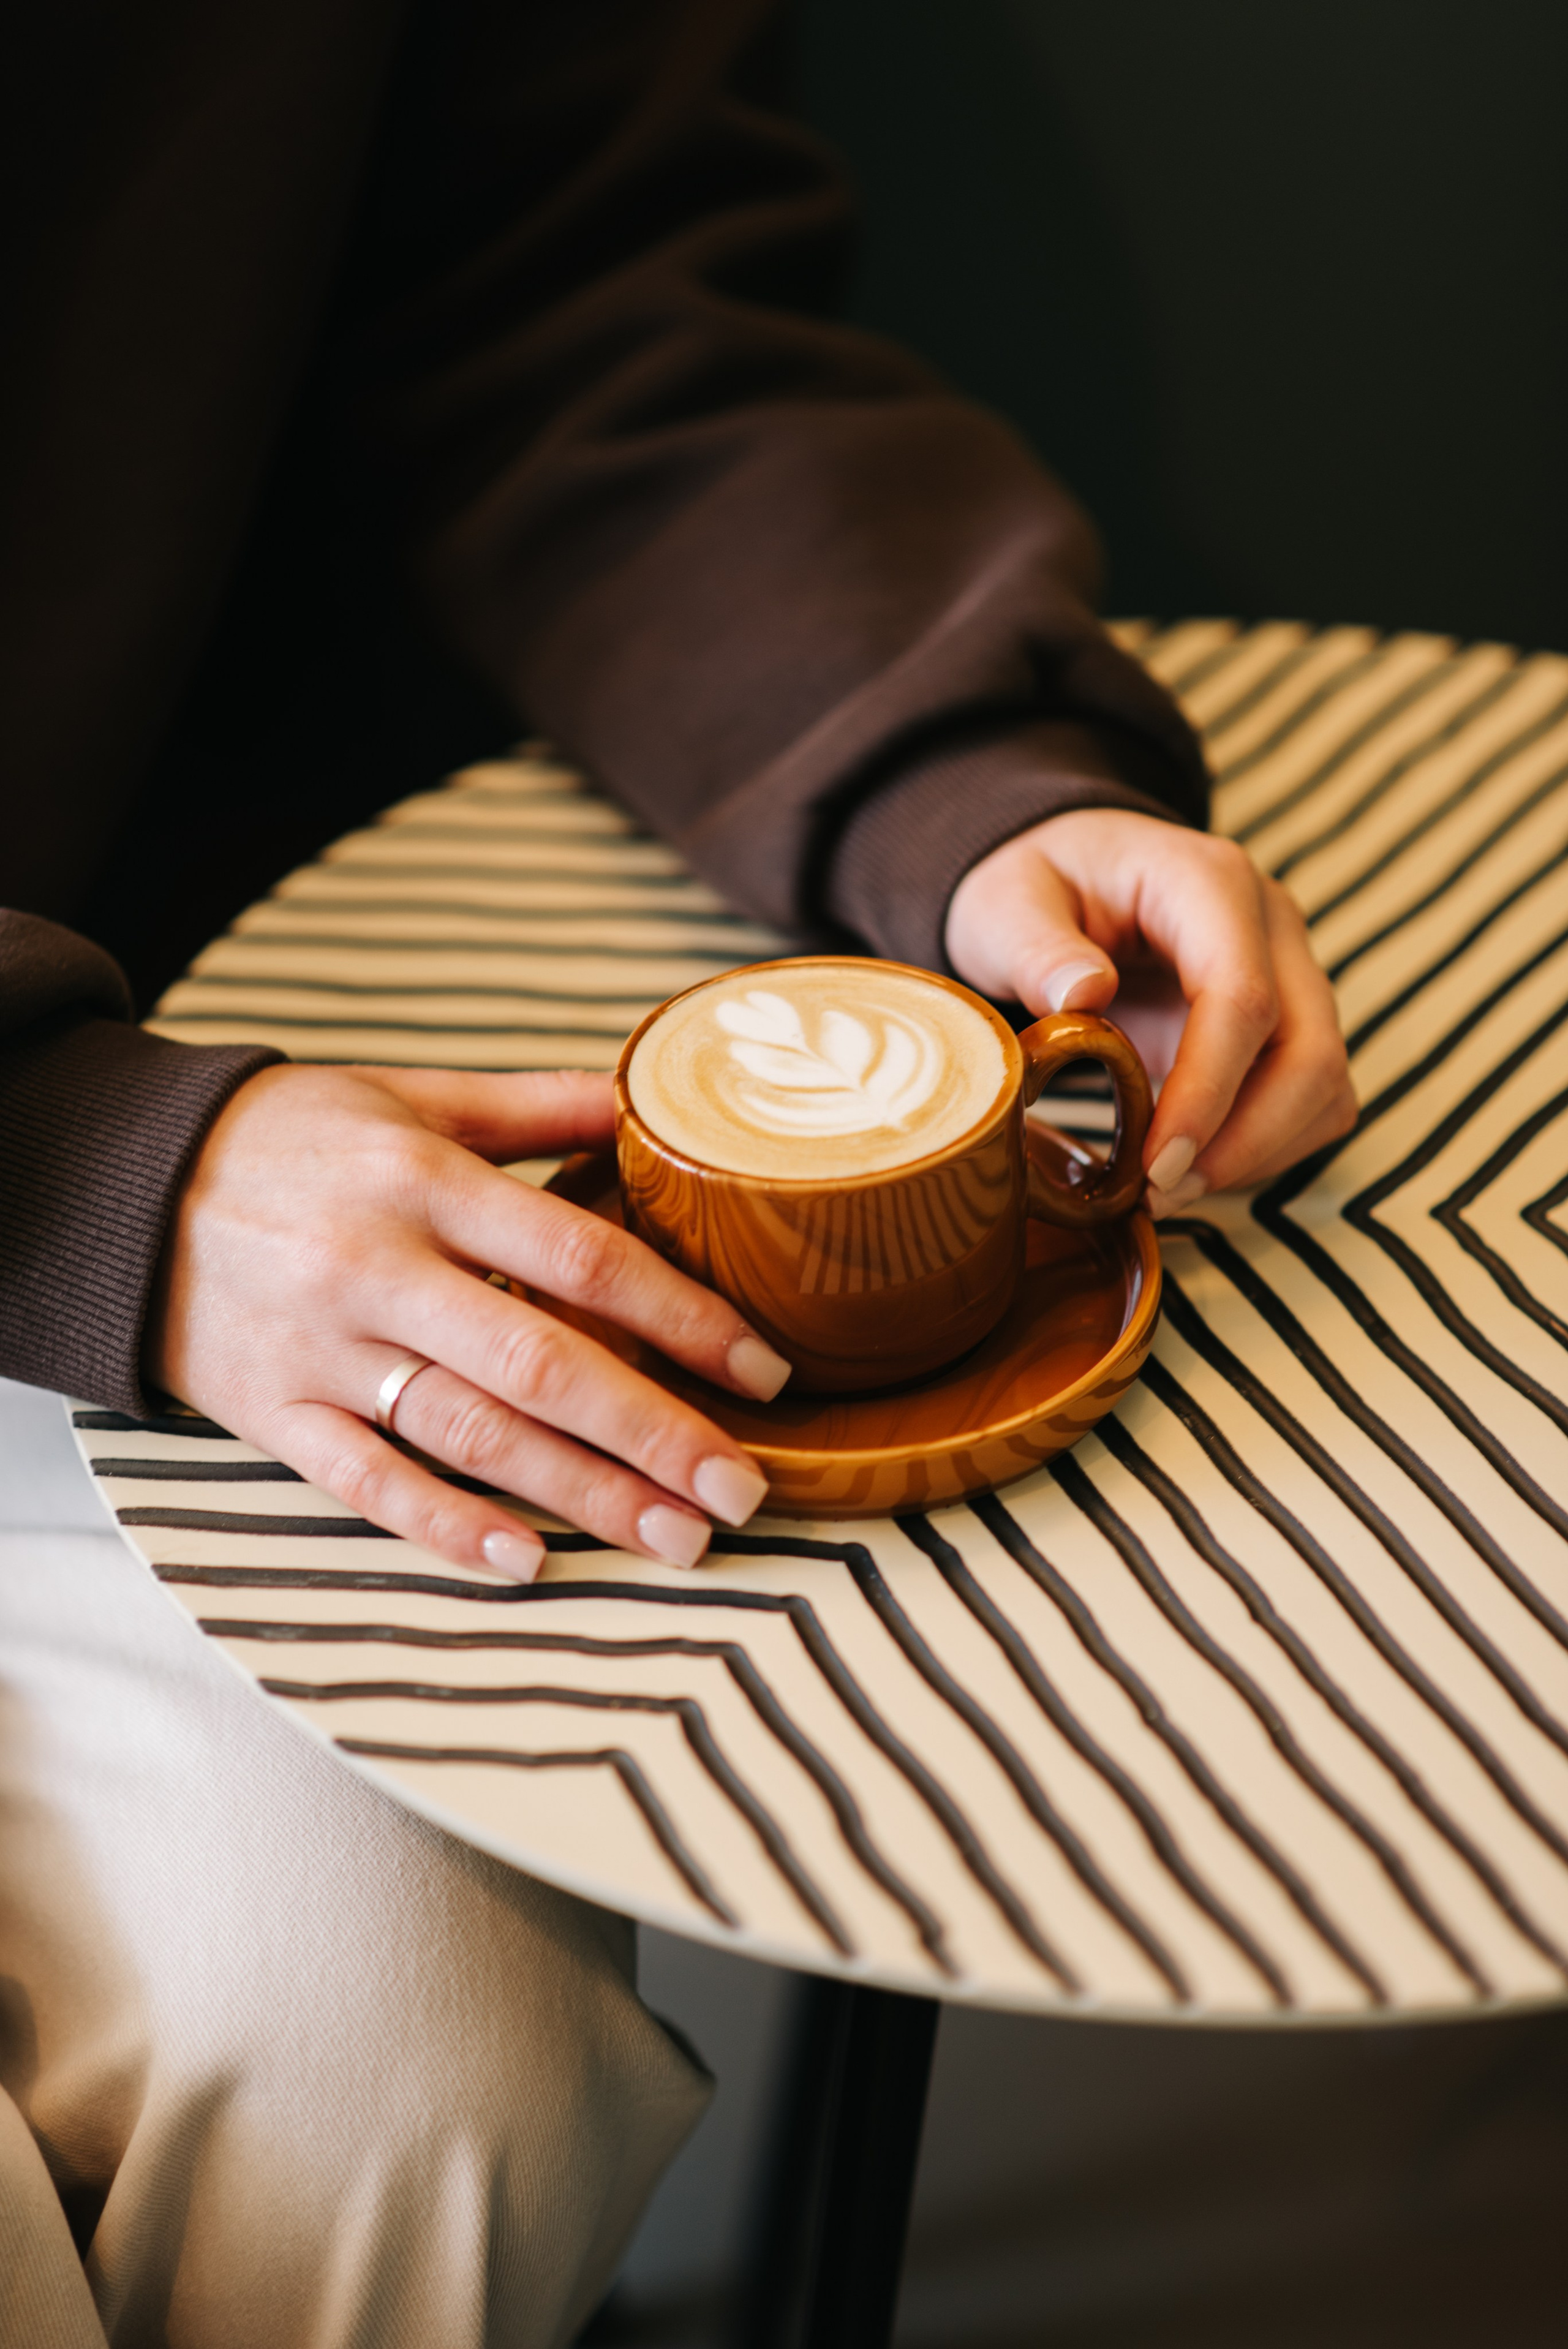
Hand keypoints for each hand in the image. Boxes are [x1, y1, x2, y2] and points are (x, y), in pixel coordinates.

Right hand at [145, 1064, 791, 1580]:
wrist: (120, 1185)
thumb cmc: (292, 1136)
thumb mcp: (410, 1094)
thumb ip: (535, 1105)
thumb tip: (650, 1092)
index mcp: (425, 1183)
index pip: (580, 1258)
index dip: (684, 1317)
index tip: (764, 1373)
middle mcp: (380, 1271)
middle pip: (541, 1363)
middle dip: (653, 1433)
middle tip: (746, 1490)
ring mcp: (324, 1351)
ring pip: (470, 1434)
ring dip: (582, 1495)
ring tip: (678, 1540)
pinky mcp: (274, 1414)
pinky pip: (365, 1484)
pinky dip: (443, 1526)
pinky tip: (525, 1563)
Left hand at [944, 809, 1356, 1212]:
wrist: (1066, 878)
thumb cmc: (1038, 886)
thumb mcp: (1007, 902)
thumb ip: (1036, 947)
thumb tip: (1083, 995)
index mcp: (1209, 883)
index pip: (1243, 999)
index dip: (1210, 1092)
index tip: (1158, 1163)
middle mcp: (1270, 926)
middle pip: (1309, 1051)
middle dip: (1246, 1141)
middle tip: (1162, 1192)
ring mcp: (1289, 974)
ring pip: (1323, 1084)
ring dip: (1258, 1152)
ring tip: (1169, 1187)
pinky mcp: (1286, 1021)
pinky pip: (1311, 1099)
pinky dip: (1266, 1146)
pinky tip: (1196, 1162)